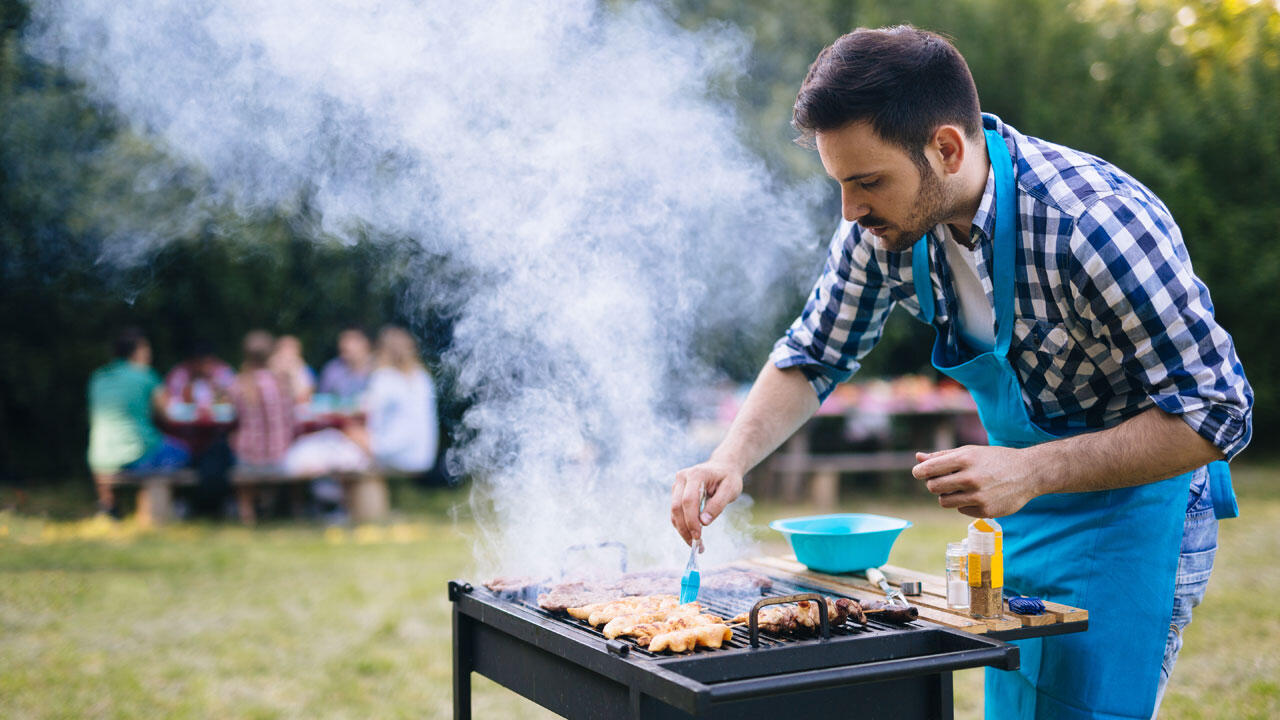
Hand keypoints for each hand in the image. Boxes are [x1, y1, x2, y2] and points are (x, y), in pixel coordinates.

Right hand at [670, 460, 742, 547]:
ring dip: (683, 530)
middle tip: (696, 546)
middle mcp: (682, 478)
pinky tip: (692, 535)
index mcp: (696, 474)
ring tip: (696, 544)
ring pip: (674, 511)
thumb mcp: (730, 490)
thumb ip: (718, 505)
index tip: (698, 537)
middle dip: (685, 528)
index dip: (692, 520)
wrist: (723, 467)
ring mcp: (677, 485)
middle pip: (677, 507)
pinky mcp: (676, 493)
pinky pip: (676, 512)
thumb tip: (703, 522)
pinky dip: (682, 525)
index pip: (689, 500)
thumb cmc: (728, 478)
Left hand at [912, 445, 1040, 517]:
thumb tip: (918, 458)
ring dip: (947, 495)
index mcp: (965, 459)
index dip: (919, 472)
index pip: (929, 469)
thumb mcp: (970, 452)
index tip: (919, 473)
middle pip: (933, 487)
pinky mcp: (985, 511)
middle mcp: (971, 478)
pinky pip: (961, 509)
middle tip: (943, 481)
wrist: (1028, 473)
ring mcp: (978, 496)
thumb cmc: (995, 459)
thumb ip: (943, 456)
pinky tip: (978, 495)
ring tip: (960, 487)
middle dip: (933, 484)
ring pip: (944, 501)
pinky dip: (964, 503)